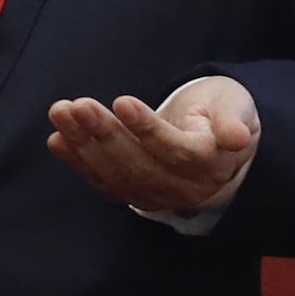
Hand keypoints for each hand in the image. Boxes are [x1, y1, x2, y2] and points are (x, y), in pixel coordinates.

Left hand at [47, 76, 261, 214]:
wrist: (218, 146)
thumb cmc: (224, 115)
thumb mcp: (237, 109)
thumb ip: (235, 121)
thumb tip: (237, 137)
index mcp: (210, 164)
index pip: (176, 150)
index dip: (148, 129)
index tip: (122, 101)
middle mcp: (183, 187)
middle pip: (139, 164)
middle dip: (104, 134)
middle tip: (77, 106)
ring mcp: (157, 193)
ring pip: (118, 174)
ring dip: (84, 144)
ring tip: (61, 113)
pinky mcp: (135, 192)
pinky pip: (105, 181)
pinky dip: (78, 161)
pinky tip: (57, 139)